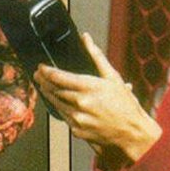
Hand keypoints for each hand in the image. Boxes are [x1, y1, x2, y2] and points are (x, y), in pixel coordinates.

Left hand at [34, 33, 160, 161]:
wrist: (132, 132)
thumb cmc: (125, 104)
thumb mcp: (113, 77)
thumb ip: (96, 56)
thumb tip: (85, 38)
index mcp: (89, 87)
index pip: (59, 77)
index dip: (47, 71)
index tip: (41, 67)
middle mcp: (81, 103)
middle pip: (54, 90)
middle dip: (44, 81)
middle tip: (37, 75)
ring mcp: (78, 119)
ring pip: (56, 103)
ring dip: (48, 94)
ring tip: (43, 86)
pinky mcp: (77, 131)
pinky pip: (64, 117)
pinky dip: (59, 108)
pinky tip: (57, 102)